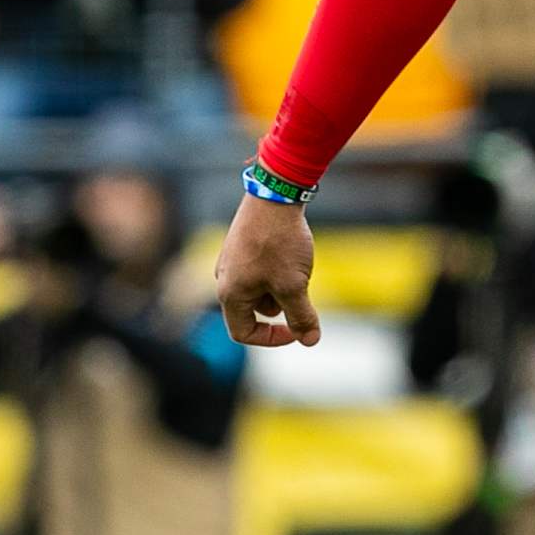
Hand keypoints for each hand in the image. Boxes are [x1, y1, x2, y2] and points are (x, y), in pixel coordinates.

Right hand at [216, 196, 320, 347]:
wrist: (275, 192)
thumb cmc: (280, 241)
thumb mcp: (294, 285)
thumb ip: (301, 316)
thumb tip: (310, 341)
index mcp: (230, 293)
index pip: (243, 333)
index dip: (271, 338)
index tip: (298, 329)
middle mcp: (225, 278)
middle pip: (255, 310)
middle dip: (283, 304)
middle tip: (300, 282)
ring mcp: (232, 260)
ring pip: (261, 288)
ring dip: (283, 285)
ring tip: (297, 262)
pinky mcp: (242, 244)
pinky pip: (262, 269)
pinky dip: (280, 268)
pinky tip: (292, 248)